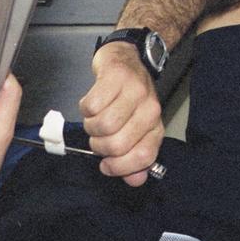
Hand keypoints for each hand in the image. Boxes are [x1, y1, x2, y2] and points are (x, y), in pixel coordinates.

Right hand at [79, 42, 163, 186]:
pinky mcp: (115, 77)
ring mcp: (133, 91)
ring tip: (95, 118)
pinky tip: (92, 103)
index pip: (142, 157)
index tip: (106, 165)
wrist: (127, 60)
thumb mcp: (135, 130)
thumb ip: (133, 159)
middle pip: (115, 145)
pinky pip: (90, 107)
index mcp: (155, 127)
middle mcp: (149, 110)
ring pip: (101, 126)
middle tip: (98, 137)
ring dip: (90, 127)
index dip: (119, 168)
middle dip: (98, 146)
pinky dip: (85, 109)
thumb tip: (134, 181)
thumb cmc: (128, 99)